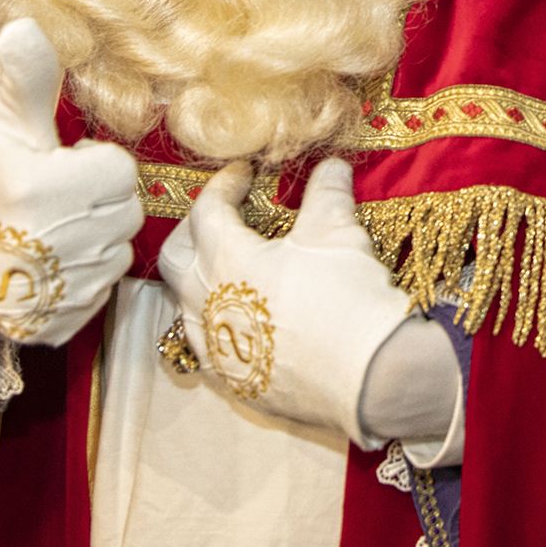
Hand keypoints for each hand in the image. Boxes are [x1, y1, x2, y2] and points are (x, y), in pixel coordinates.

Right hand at [0, 19, 139, 345]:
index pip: (118, 171)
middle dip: (95, 201)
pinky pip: (100, 294)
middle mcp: (53, 246)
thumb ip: (29, 76)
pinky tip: (48, 269)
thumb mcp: (2, 121)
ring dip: (93, 241)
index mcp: (41, 190)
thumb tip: (27, 23)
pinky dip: (80, 282)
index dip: (89, 164)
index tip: (55, 168)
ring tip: (48, 233)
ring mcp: (55, 293)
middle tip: (51, 198)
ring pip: (118, 254)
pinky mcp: (55, 327)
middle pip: (125, 213)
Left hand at [156, 157, 415, 440]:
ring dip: (200, 280)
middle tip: (223, 216)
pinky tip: (244, 320)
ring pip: (184, 306)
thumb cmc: (346, 294)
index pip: (206, 211)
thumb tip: (331, 164)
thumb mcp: (337, 231)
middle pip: (175, 257)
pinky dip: (217, 324)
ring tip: (230, 268)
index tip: (243, 173)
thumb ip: (326, 193)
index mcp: (224, 259)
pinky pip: (207, 346)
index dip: (223, 185)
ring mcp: (215, 349)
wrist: (370, 375)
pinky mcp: (233, 382)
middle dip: (193, 230)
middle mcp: (205, 304)